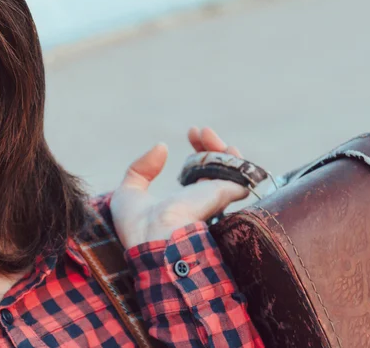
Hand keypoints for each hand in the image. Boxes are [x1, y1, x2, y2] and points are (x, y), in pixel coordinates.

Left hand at [110, 127, 247, 248]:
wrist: (152, 238)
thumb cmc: (137, 224)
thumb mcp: (130, 191)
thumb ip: (141, 168)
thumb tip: (161, 147)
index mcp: (184, 201)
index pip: (199, 171)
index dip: (197, 149)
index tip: (190, 132)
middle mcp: (203, 199)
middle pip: (216, 166)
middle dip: (209, 144)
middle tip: (196, 131)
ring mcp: (215, 197)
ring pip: (231, 167)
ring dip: (220, 146)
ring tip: (204, 132)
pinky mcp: (224, 194)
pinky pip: (240, 173)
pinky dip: (236, 159)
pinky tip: (224, 146)